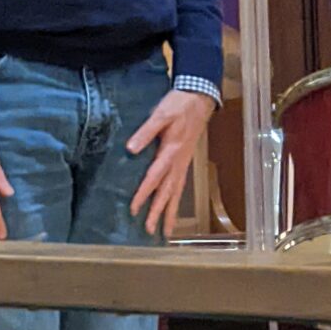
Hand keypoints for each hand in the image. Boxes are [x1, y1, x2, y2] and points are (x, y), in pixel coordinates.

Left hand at [127, 87, 217, 238]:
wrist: (199, 98)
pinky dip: (175, 200)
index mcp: (170, 152)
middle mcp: (178, 162)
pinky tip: (170, 208)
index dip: (143, 194)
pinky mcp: (184, 161)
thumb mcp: (161, 114)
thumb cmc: (179, 105)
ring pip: (176, 193)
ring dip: (169, 212)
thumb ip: (145, 132)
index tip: (133, 209)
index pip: (154, 178)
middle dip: (159, 213)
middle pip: (167, 192)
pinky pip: (180, 186)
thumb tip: (130, 149)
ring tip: (164, 231)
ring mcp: (183, 163)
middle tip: (150, 231)